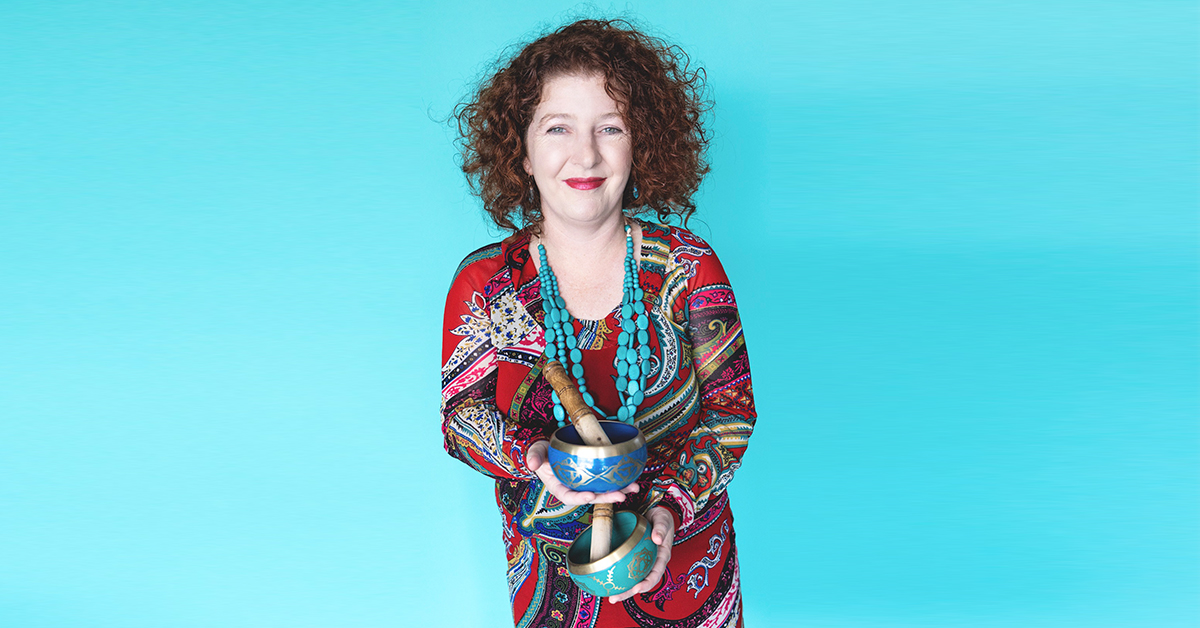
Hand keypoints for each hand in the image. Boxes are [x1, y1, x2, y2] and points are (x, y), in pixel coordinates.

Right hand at [525, 440, 639, 505]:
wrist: (553, 446)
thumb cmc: (543, 452)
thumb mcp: (535, 451)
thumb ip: (534, 456)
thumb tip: (531, 464)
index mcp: (560, 487)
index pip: (569, 496)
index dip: (580, 498)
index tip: (590, 496)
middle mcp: (575, 487)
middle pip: (592, 496)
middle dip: (607, 497)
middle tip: (621, 495)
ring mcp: (586, 482)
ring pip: (603, 489)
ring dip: (620, 489)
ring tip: (634, 488)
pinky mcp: (595, 474)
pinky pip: (608, 478)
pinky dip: (621, 478)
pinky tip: (633, 476)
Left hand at [608, 506, 674, 603]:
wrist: (655, 514)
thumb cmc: (662, 518)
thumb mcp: (664, 519)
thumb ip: (661, 528)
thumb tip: (658, 539)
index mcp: (662, 556)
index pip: (655, 574)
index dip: (647, 583)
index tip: (637, 589)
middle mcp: (653, 563)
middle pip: (641, 582)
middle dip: (628, 593)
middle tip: (614, 599)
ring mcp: (643, 562)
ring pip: (634, 580)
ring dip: (623, 590)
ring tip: (610, 597)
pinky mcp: (635, 559)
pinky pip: (628, 571)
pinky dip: (619, 578)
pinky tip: (609, 583)